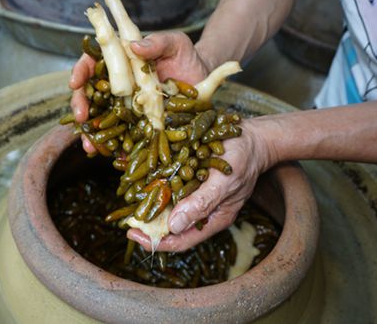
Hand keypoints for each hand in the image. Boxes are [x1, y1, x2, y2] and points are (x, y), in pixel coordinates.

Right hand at [69, 31, 211, 153]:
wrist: (203, 79)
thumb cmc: (185, 56)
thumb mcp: (175, 43)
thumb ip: (157, 42)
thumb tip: (134, 46)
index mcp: (119, 59)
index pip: (92, 62)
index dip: (80, 72)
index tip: (75, 83)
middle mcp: (117, 82)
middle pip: (89, 92)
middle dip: (80, 105)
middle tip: (81, 117)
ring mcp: (125, 104)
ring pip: (99, 117)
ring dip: (90, 132)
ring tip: (89, 145)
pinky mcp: (136, 123)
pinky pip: (120, 136)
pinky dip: (113, 146)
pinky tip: (111, 155)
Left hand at [127, 119, 273, 251]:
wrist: (252, 136)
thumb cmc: (243, 160)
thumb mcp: (224, 182)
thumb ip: (202, 203)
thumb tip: (174, 225)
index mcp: (211, 218)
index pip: (180, 239)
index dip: (155, 240)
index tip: (132, 233)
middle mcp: (200, 207)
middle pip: (169, 222)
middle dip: (147, 219)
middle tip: (124, 213)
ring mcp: (194, 190)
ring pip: (166, 200)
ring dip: (146, 197)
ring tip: (127, 190)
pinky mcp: (189, 172)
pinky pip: (168, 178)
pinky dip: (153, 175)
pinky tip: (138, 166)